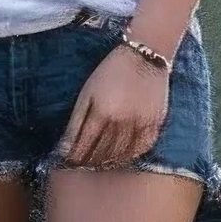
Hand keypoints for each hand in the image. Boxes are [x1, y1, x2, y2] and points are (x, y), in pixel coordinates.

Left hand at [57, 43, 169, 171]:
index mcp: (101, 111)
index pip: (85, 145)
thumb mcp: (87, 92)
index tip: (70, 163)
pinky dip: (131, 156)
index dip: (76, 158)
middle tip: (84, 167)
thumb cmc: (110, 72)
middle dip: (91, 162)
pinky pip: (142, 148)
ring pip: (121, 154)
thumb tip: (65, 148)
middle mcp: (120, 120)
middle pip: (102, 152)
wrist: (145, 55)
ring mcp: (139, 123)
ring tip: (101, 165)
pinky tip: (122, 157)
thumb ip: (77, 121)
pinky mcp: (155, 123)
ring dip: (109, 162)